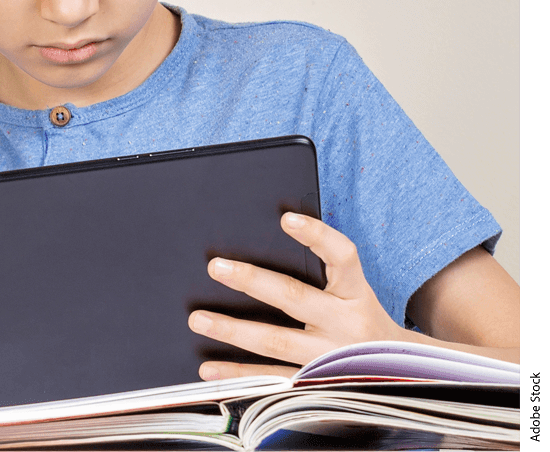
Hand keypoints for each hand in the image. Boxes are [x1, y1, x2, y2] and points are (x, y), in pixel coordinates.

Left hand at [188, 212, 407, 378]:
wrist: (405, 376)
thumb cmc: (364, 323)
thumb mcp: (355, 295)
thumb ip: (324, 275)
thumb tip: (270, 246)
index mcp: (356, 294)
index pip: (342, 257)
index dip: (317, 235)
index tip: (286, 219)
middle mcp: (345, 323)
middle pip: (294, 297)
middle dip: (251, 281)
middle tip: (215, 267)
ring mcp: (331, 357)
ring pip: (276, 341)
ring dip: (233, 330)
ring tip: (198, 320)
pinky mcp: (316, 384)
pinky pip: (272, 379)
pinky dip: (239, 375)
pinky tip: (209, 369)